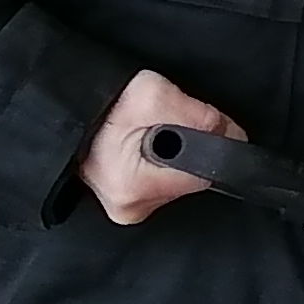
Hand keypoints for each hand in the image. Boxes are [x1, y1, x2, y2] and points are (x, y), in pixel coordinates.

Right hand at [79, 68, 238, 225]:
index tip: (205, 125)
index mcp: (135, 189)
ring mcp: (124, 208)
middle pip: (190, 180)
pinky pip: (159, 181)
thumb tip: (233, 136)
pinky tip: (146, 144)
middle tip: (164, 123)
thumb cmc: (102, 101)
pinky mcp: (123, 200)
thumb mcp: (155, 95)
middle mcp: (129, 208)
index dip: (212, 145)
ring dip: (174, 155)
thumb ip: (203, 118)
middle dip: (189, 150)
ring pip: (176, 180)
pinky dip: (161, 162)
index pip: (203, 176)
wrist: (69, 103)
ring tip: (149, 131)